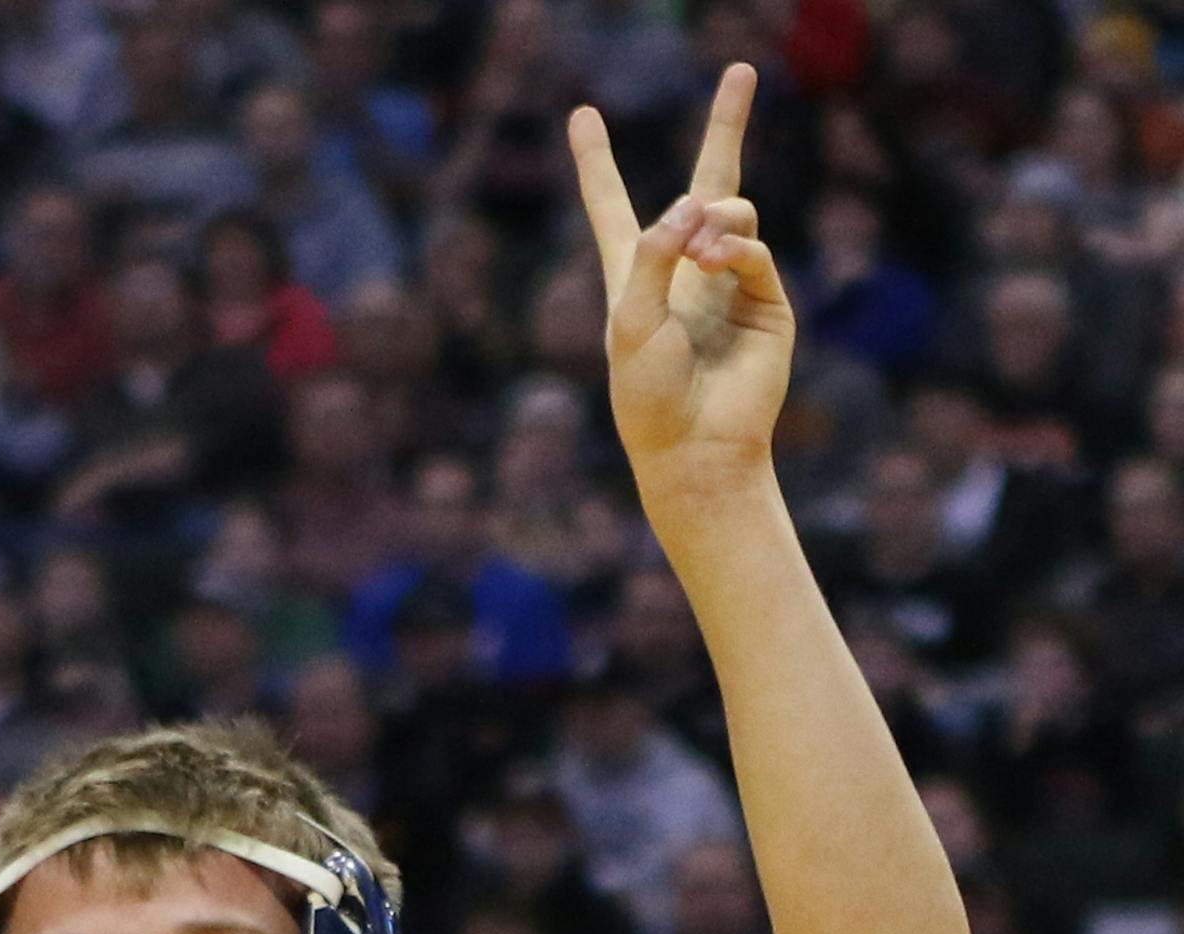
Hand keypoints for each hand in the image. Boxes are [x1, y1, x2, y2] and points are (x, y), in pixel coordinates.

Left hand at [571, 65, 793, 484]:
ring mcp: (728, 283)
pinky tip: (716, 262)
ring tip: (700, 251)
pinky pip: (753, 250)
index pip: (612, 206)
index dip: (596, 162)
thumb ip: (653, 255)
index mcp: (632, 276)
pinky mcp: (766, 301)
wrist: (694, 449)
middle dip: (727, 125)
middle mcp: (682, 271)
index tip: (583, 115)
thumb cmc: (647, 395)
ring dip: (715, 216)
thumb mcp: (629, 321)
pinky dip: (735, 248)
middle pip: (706, 183)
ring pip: (733, 209)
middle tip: (740, 70)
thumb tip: (696, 202)